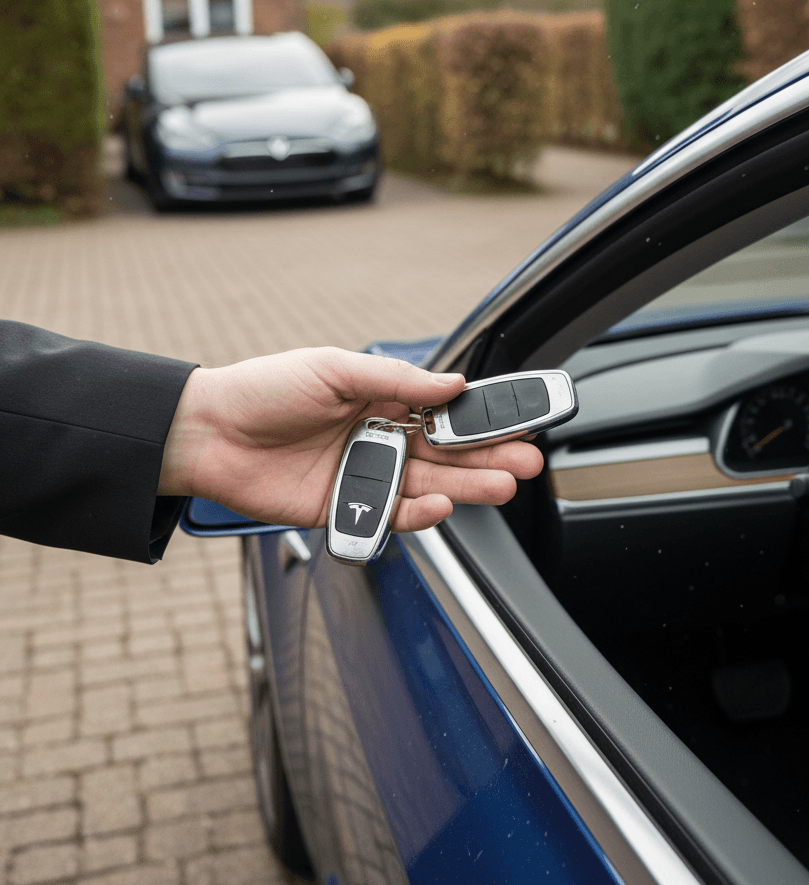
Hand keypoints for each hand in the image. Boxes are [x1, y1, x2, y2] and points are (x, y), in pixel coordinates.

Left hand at [158, 348, 543, 531]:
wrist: (205, 433)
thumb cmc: (264, 390)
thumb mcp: (334, 369)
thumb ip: (397, 381)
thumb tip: (453, 385)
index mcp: (382, 399)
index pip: (446, 411)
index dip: (483, 418)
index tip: (520, 422)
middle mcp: (380, 438)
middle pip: (446, 453)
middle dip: (489, 457)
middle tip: (526, 463)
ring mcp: (364, 474)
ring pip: (428, 486)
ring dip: (466, 488)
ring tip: (502, 486)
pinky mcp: (343, 509)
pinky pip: (389, 515)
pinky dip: (416, 514)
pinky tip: (439, 505)